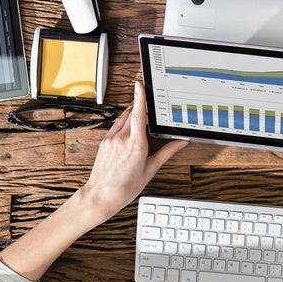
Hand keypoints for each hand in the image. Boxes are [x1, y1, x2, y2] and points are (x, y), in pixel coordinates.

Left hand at [77, 82, 187, 220]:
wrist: (101, 195)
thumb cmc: (125, 187)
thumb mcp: (150, 170)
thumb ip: (166, 152)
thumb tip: (181, 143)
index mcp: (135, 145)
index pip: (137, 114)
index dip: (139, 98)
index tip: (139, 85)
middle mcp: (121, 139)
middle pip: (130, 112)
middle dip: (139, 104)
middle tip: (148, 98)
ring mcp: (110, 139)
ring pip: (122, 117)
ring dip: (131, 112)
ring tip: (140, 111)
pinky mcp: (104, 142)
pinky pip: (116, 125)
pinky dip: (124, 121)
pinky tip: (129, 128)